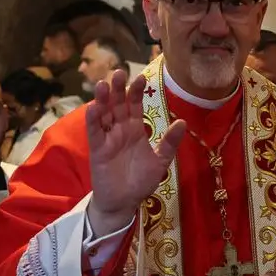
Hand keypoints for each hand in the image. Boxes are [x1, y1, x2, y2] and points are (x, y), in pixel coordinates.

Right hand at [86, 70, 186, 236]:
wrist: (124, 202)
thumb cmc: (140, 181)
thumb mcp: (159, 162)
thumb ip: (169, 142)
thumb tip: (182, 121)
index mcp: (135, 129)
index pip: (135, 105)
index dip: (136, 91)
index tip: (141, 78)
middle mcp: (120, 130)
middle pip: (118, 104)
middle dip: (118, 89)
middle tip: (119, 73)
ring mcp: (107, 138)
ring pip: (104, 114)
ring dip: (103, 100)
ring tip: (103, 85)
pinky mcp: (97, 149)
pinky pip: (94, 132)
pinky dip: (93, 120)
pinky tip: (93, 107)